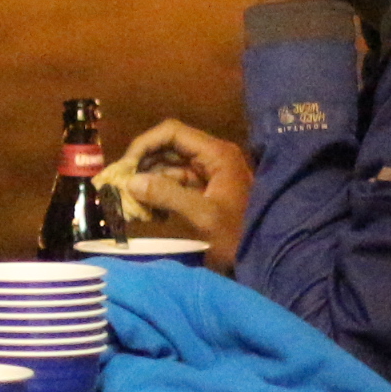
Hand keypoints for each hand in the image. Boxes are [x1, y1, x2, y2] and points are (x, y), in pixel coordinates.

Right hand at [104, 117, 251, 267]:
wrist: (270, 258)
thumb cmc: (240, 235)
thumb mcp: (203, 215)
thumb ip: (167, 195)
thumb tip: (130, 181)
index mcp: (216, 154)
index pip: (172, 133)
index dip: (145, 144)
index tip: (125, 166)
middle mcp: (213, 157)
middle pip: (169, 148)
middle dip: (143, 164)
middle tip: (120, 184)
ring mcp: (210, 175)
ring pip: (171, 167)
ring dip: (149, 181)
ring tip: (131, 201)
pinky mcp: (207, 193)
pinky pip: (177, 185)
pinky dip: (161, 194)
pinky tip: (149, 212)